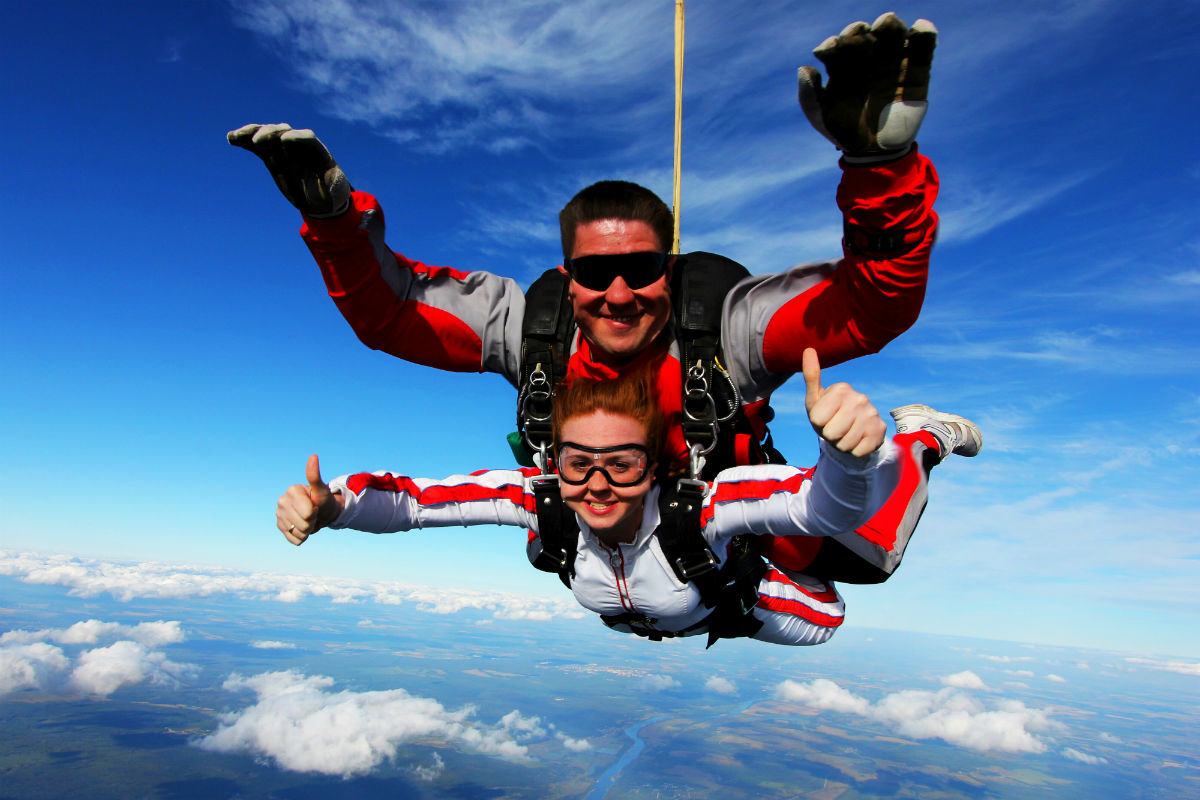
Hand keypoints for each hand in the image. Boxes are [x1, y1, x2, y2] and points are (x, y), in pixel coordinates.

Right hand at [227, 123, 351, 216]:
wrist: (320, 197)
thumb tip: (331, 184)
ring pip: (267, 135)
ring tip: (237, 136)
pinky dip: (244, 140)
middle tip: (258, 141)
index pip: (306, 138)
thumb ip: (334, 186)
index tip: (284, 140)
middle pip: (284, 132)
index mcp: (317, 152)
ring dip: (252, 133)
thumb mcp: (336, 192)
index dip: (296, 137)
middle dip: (271, 133)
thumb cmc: (331, 193)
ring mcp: (283, 149)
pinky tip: (231, 139)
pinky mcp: (270, 155)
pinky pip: (255, 145)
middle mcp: (299, 146)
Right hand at [277, 454, 343, 545]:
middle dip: (312, 522)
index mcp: (291, 491)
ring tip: (309, 521)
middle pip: (303, 524)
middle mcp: (281, 502)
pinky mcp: (280, 526)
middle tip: (313, 514)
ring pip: (297, 533)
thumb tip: (314, 456)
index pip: (307, 512)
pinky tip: (303, 528)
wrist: (322, 512)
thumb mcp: (321, 489)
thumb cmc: (322, 499)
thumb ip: (314, 475)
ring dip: (307, 531)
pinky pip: (294, 539)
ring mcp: (279, 515)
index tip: (315, 506)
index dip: (315, 512)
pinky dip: (302, 537)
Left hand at [798, 12, 936, 161]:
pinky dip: (924, 32)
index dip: (836, 42)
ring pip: (893, 33)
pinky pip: (923, 46)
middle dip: (860, 31)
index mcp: (844, 66)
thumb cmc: (844, 133)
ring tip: (884, 24)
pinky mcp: (918, 70)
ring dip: (889, 24)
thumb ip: (810, 95)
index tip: (832, 48)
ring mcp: (893, 62)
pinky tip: (919, 27)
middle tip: (858, 34)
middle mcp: (868, 59)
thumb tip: (804, 68)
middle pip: (866, 35)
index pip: (840, 45)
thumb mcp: (822, 116)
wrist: (876, 153)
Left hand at [803, 348, 885, 456]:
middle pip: (830, 433)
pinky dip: (853, 450)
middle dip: (830, 435)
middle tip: (835, 428)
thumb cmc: (828, 414)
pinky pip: (857, 451)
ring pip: (844, 443)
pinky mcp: (880, 430)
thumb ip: (812, 376)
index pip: (817, 419)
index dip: (818, 423)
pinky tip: (857, 439)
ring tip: (845, 433)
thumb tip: (808, 348)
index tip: (825, 417)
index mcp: (841, 388)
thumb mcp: (815, 399)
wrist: (852, 431)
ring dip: (841, 443)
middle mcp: (860, 398)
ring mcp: (872, 414)